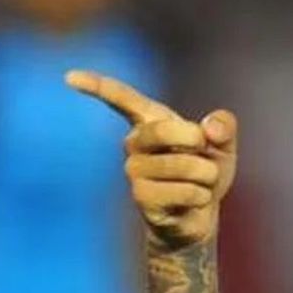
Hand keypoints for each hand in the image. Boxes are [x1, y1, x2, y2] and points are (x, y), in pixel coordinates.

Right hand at [66, 70, 237, 249]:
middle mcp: (134, 144)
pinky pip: (182, 191)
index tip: (70, 77)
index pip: (121, 99)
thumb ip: (223, 127)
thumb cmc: (206, 173)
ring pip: (179, 165)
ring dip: (205, 174)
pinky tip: (193, 200)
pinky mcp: (141, 198)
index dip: (97, 86)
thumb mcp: (223, 145)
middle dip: (194, 139)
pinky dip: (200, 195)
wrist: (201, 215)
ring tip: (202, 181)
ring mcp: (134, 172)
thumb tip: (210, 129)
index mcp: (150, 122)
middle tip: (205, 149)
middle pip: (162, 131)